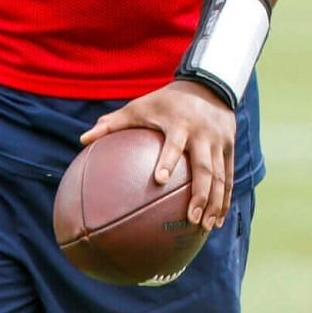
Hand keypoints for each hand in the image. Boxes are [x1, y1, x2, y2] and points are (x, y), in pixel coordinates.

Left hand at [82, 79, 235, 229]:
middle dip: (200, 195)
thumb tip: (82, 140)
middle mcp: (203, 134)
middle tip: (191, 219)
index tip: (159, 180)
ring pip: (220, 176)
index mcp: (180, 124)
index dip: (169, 160)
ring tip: (206, 227)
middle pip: (205, 168)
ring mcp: (219, 142)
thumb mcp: (139, 106)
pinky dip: (225, 198)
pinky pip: (228, 176)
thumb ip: (112, 124)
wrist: (209, 85)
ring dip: (215, 203)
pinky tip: (218, 219)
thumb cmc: (165, 101)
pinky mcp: (229, 148)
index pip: (175, 144)